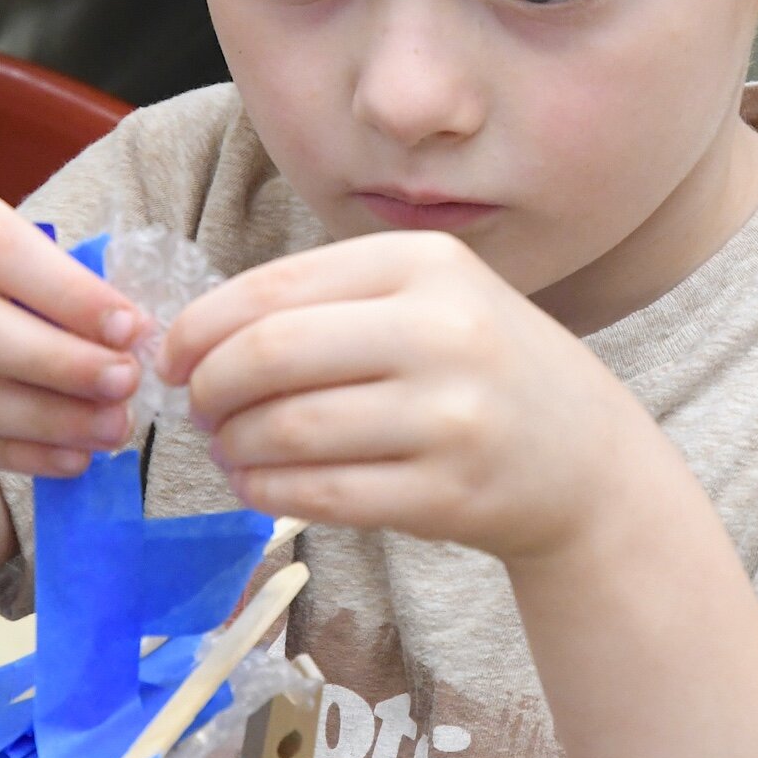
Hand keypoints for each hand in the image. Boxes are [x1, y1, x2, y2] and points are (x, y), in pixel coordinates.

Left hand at [159, 231, 639, 560]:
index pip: (273, 288)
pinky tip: (257, 484)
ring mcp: (449, 416)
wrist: (584, 456)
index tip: (172, 356)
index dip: (200, 327)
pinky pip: (320, 494)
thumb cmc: (482, 363)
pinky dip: (266, 492)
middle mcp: (441, 329)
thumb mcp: (427, 294)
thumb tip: (196, 333)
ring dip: (233, 446)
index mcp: (425, 262)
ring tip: (229, 448)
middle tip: (197, 407)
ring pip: (288, 431)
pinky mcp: (447, 494)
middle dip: (208, 388)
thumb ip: (324, 299)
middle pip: (270, 356)